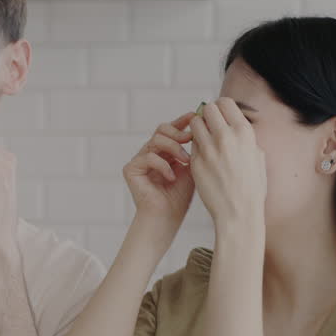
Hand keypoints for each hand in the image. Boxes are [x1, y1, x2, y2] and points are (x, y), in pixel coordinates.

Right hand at [123, 114, 196, 231]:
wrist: (167, 218)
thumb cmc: (180, 197)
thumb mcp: (192, 167)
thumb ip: (194, 148)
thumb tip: (203, 127)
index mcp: (164, 151)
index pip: (172, 129)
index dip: (182, 121)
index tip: (195, 117)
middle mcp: (150, 152)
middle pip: (162, 129)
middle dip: (178, 132)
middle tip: (190, 139)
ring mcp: (139, 160)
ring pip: (155, 140)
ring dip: (173, 148)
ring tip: (185, 161)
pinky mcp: (131, 169)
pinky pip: (148, 156)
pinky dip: (162, 165)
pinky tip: (171, 177)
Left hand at [189, 98, 267, 231]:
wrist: (239, 212)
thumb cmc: (251, 186)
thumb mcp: (257, 156)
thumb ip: (245, 138)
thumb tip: (236, 125)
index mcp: (244, 133)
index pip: (225, 102)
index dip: (220, 107)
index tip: (220, 116)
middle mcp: (225, 137)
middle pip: (207, 109)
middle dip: (207, 115)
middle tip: (209, 126)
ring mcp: (208, 149)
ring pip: (194, 124)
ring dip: (198, 128)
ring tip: (204, 140)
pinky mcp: (196, 162)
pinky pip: (192, 145)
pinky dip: (195, 147)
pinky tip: (203, 157)